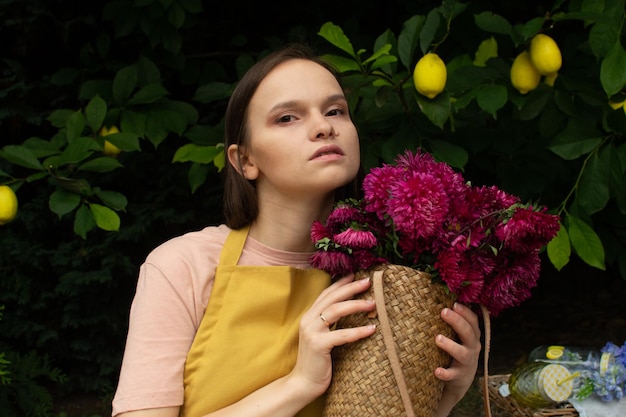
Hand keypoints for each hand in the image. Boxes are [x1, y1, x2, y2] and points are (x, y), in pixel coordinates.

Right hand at [288, 275, 376, 399]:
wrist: (303, 383)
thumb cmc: (317, 361)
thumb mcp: (322, 337)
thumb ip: (330, 323)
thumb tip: (350, 310)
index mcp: (309, 316)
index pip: (326, 294)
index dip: (340, 283)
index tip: (356, 274)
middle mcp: (308, 320)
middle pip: (331, 298)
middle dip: (350, 288)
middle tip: (368, 281)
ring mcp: (312, 332)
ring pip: (335, 311)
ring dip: (356, 305)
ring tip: (372, 303)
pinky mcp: (318, 345)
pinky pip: (341, 334)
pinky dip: (358, 331)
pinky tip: (372, 329)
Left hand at [434, 302, 480, 416]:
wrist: (461, 380)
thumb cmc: (457, 351)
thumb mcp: (459, 337)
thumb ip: (454, 323)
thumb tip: (436, 297)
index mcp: (472, 336)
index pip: (473, 321)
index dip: (465, 312)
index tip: (454, 304)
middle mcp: (472, 347)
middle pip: (468, 333)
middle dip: (457, 322)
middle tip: (443, 312)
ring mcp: (467, 362)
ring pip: (462, 354)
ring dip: (451, 346)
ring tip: (437, 339)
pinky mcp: (459, 376)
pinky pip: (453, 375)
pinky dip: (445, 373)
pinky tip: (436, 370)